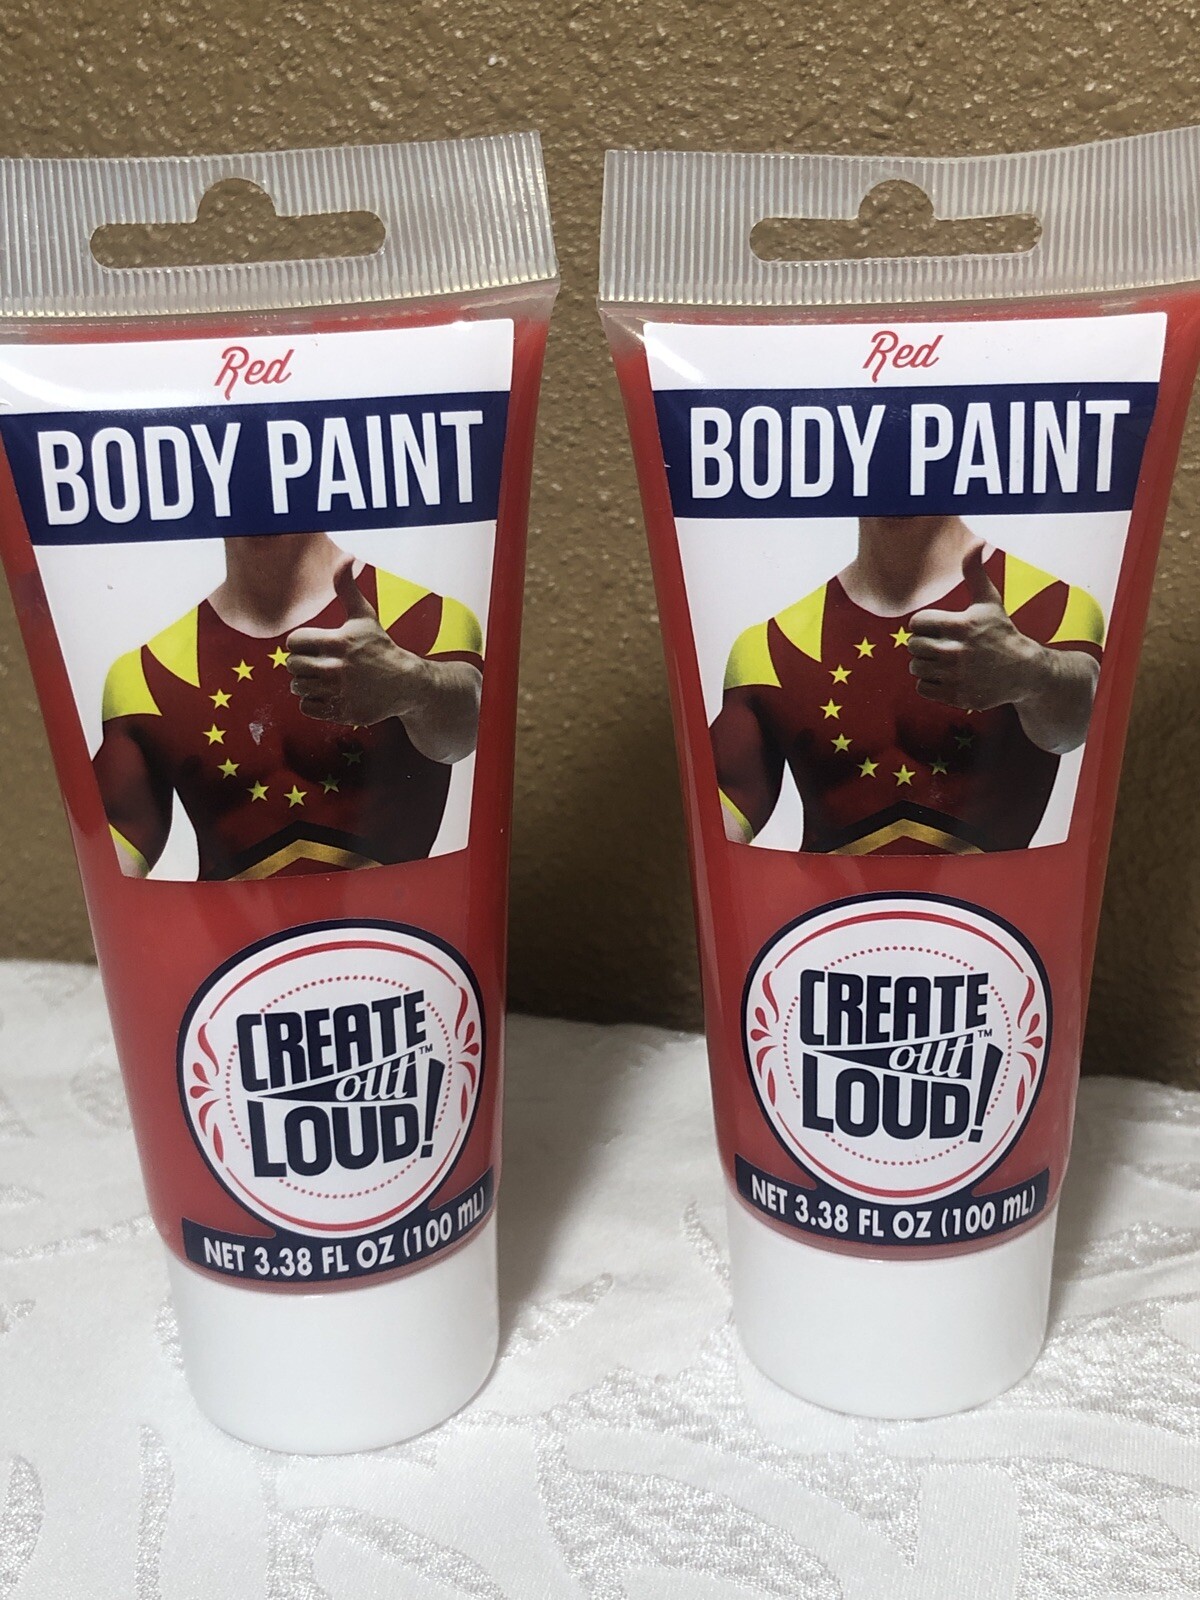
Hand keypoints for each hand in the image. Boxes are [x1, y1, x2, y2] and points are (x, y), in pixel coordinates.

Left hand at [285, 559, 428, 725]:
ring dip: (306, 682)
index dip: (299, 642)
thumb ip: (347, 587)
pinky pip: (307, 707)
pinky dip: (313, 702)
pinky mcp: (342, 712)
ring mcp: (340, 693)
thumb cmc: (380, 647)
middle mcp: (337, 668)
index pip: (294, 642)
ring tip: (322, 678)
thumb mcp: (365, 616)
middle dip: (301, 662)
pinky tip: (328, 694)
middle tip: (316, 662)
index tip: (312, 645)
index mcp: (339, 642)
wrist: (406, 684)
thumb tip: (346, 555)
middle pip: (293, 665)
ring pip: (298, 687)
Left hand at [905, 546, 1039, 711]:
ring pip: (916, 667)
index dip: (923, 624)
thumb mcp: (990, 601)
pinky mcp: (957, 696)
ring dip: (924, 663)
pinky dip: (930, 683)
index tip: (936, 627)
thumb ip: (975, 572)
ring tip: (943, 660)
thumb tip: (977, 540)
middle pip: (913, 646)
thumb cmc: (1002, 632)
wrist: (1024, 672)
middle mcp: (958, 651)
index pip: (917, 623)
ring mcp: (957, 676)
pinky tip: (946, 676)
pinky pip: (922, 688)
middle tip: (939, 644)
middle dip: (922, 644)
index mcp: (963, 625)